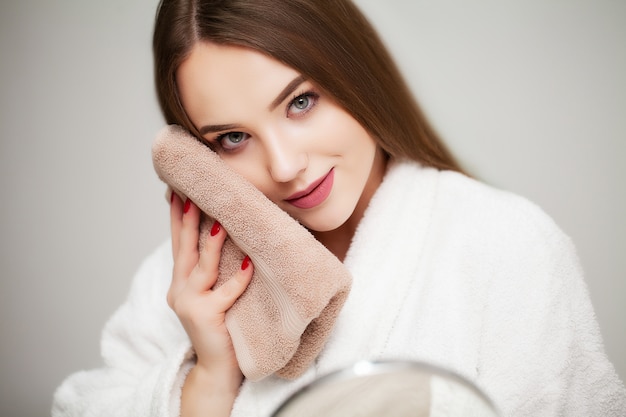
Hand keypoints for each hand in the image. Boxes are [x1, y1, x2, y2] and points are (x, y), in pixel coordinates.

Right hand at [169, 193, 253, 414]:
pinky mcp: (206, 317)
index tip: (176, 191)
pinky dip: (237, 280)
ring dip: (211, 244)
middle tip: (189, 194)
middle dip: (186, 221)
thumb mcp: (212, 293)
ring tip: (220, 223)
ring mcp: (190, 304)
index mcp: (182, 282)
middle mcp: (181, 290)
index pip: (178, 243)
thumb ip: (213, 269)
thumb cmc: (222, 326)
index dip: (176, 218)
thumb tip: (224, 232)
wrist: (219, 368)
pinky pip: (226, 294)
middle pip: (184, 249)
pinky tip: (248, 265)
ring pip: (202, 268)